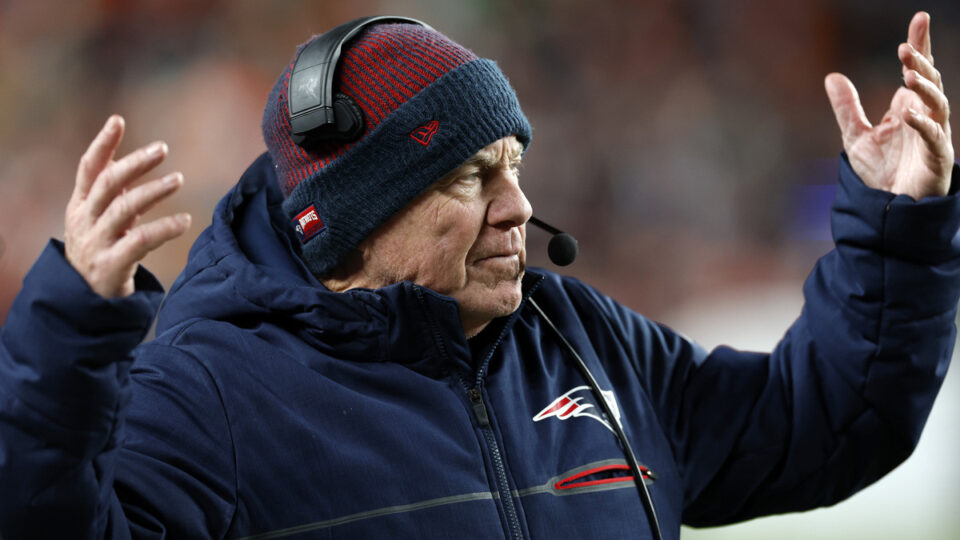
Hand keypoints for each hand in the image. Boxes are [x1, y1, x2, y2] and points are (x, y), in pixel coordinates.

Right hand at [64, 115, 190, 297]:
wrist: (84, 299)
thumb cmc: (99, 250)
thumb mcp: (99, 218)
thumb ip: (113, 192)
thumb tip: (132, 160)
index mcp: (80, 205)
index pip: (88, 168)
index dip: (102, 144)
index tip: (117, 119)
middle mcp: (85, 221)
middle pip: (107, 184)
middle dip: (134, 163)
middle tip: (162, 148)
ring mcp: (97, 243)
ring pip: (124, 210)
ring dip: (153, 191)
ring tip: (178, 178)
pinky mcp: (112, 265)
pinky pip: (140, 241)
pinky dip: (164, 228)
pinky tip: (185, 221)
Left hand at [825, 11, 952, 199]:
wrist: (890, 207)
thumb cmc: (881, 171)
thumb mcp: (855, 136)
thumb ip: (847, 107)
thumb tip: (832, 76)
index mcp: (908, 107)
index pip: (917, 70)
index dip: (920, 44)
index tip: (920, 18)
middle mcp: (924, 116)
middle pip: (929, 82)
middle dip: (920, 63)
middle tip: (905, 48)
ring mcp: (934, 135)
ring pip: (938, 104)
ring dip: (926, 88)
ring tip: (909, 74)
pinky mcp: (936, 157)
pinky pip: (934, 137)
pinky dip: (923, 125)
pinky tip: (908, 115)